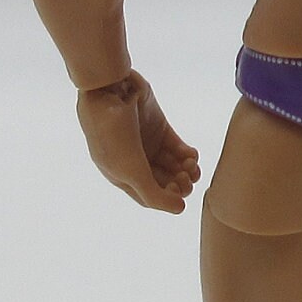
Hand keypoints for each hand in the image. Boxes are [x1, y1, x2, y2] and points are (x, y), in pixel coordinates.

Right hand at [77, 71, 199, 211]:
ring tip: (191, 166)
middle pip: (163, 182)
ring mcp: (147, 144)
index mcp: (121, 175)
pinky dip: (187, 153)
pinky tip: (191, 155)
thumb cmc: (113, 136)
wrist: (110, 92)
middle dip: (178, 184)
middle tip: (186, 178)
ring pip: (172, 165)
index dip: (166, 198)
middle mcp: (134, 162)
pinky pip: (177, 147)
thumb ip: (154, 194)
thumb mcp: (131, 170)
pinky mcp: (159, 128)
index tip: (178, 192)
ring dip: (185, 169)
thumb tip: (180, 209)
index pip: (148, 196)